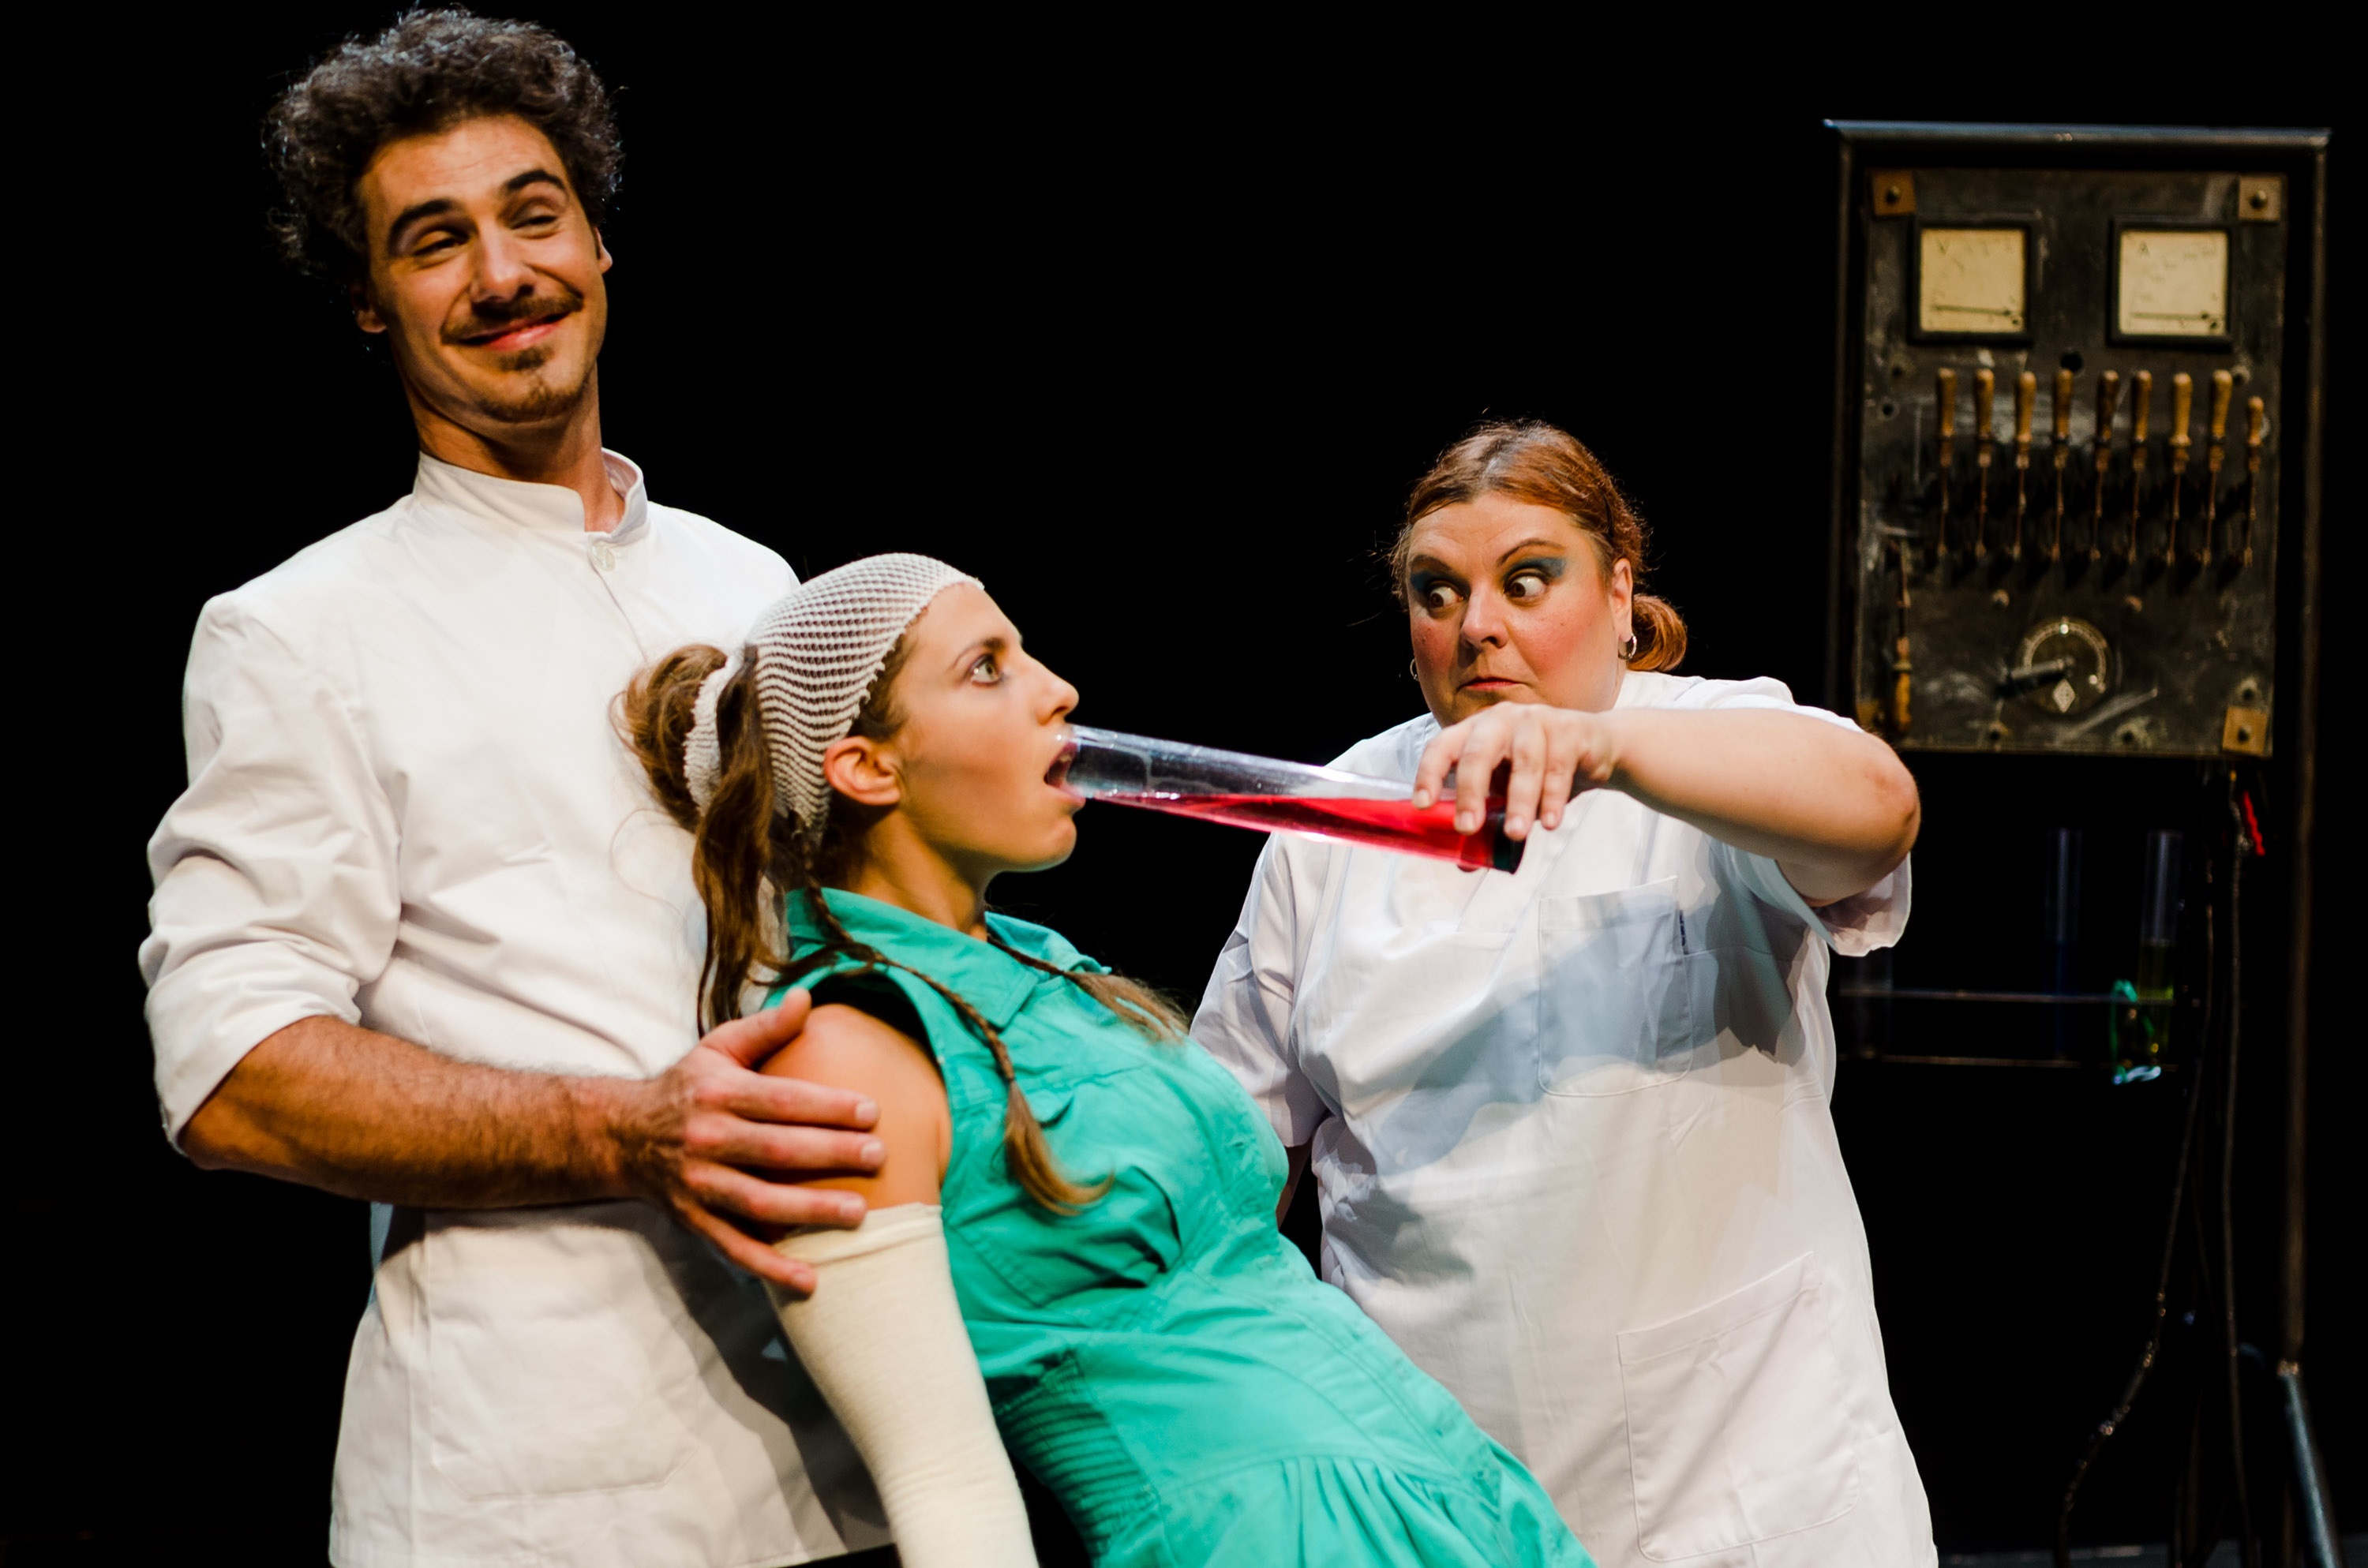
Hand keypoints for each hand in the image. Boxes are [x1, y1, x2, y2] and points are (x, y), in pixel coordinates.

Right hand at [594, 991, 884, 1293]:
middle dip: (830, 1154)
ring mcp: (698, 1185)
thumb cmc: (687, 1087)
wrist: (620, 1135)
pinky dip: (771, 1267)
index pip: (779, 1100)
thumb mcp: (719, 1048)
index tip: (872, 1112)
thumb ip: (766, 1027)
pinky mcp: (694, 1221)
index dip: (827, 1106)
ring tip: (860, 1213)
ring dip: (810, 1211)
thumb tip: (808, 997)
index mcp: (718, 1093)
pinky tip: (811, 1280)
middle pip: (775, 1151)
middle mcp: (706, 1139)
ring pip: (758, 1203)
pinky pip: (734, 1248)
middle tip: (878, 1157)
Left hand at [1411, 703, 1621, 842]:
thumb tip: (1465, 865)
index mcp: (1475, 731)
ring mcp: (1535, 721)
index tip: (1423, 805)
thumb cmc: (1540, 769)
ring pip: (1524, 762)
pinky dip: (1553, 797)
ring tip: (1516, 833)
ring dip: (1519, 800)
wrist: (1596, 748)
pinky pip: (1558, 767)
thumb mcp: (1508, 795)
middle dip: (1470, 792)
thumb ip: (1488, 823)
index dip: (1429, 774)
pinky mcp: (1569, 730)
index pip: (1443, 746)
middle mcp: (1500, 720)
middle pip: (1478, 752)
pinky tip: (1551, 822)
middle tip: (1467, 828)